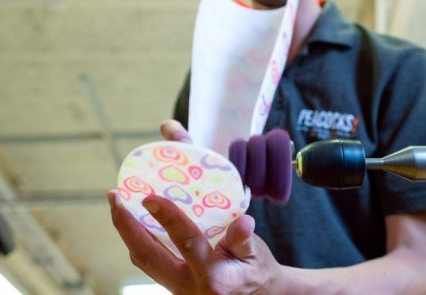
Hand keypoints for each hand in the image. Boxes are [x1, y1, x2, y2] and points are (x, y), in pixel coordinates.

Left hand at [109, 192, 280, 293]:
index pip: (186, 242)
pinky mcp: (172, 285)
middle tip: (114, 195)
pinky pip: (149, 263)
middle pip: (147, 256)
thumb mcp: (256, 254)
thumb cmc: (256, 270)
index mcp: (213, 277)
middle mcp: (188, 286)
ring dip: (127, 232)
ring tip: (119, 203)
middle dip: (125, 225)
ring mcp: (177, 288)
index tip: (149, 197)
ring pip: (143, 260)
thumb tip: (244, 221)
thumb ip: (243, 239)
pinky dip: (139, 240)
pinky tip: (135, 221)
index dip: (167, 218)